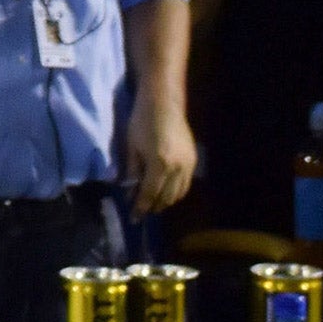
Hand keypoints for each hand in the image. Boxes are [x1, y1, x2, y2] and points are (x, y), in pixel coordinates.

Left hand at [124, 95, 196, 216]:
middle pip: (166, 198)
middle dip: (153, 207)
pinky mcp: (194, 161)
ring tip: (152, 204)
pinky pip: (185, 185)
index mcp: (159, 164)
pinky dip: (175, 192)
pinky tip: (165, 191)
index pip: (149, 194)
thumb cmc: (142, 121)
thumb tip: (128, 191)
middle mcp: (177, 168)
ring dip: (165, 202)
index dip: (141, 207)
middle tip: (141, 212)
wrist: (164, 103)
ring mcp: (188, 165)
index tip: (134, 218)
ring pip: (178, 194)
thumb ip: (132, 170)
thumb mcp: (131, 146)